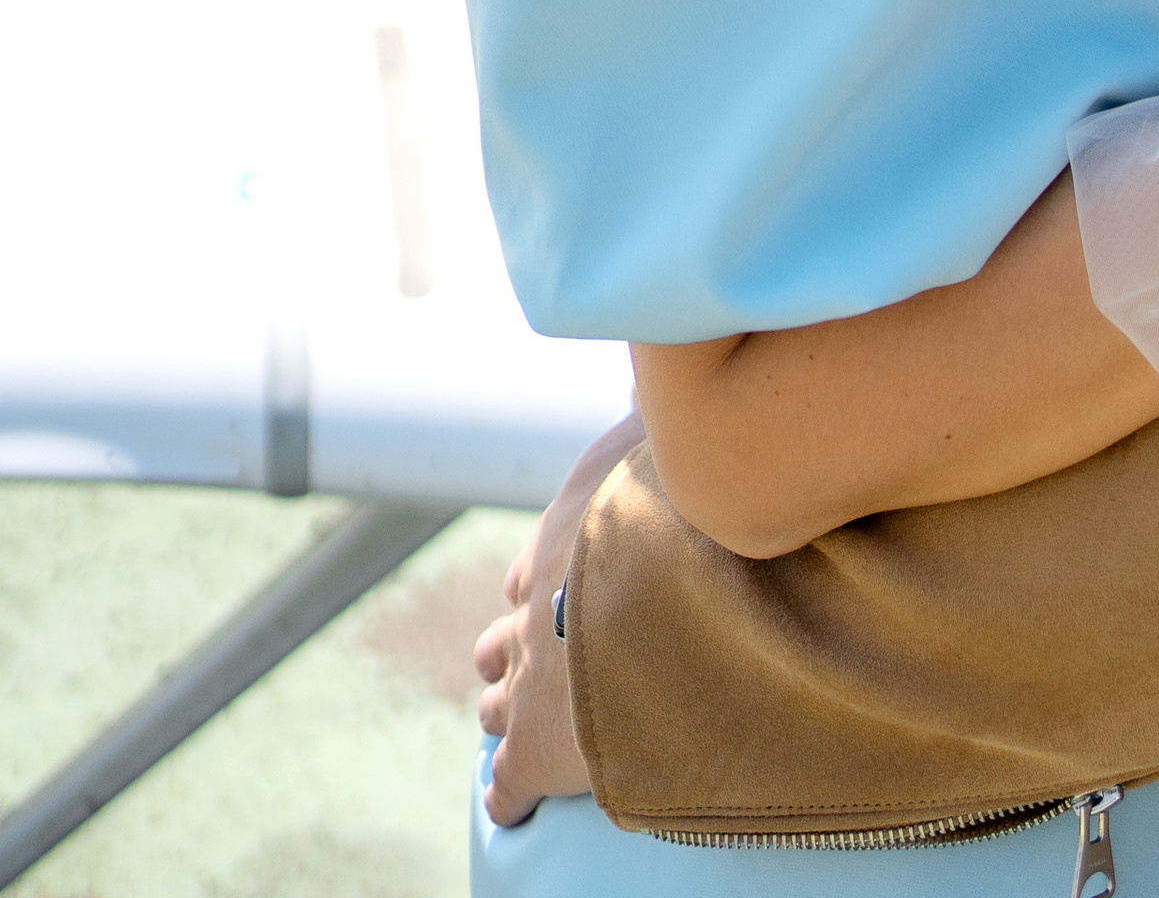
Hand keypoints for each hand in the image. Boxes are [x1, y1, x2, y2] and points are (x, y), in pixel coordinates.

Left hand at [474, 410, 643, 825]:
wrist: (652, 591)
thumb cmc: (662, 512)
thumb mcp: (655, 437)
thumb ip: (652, 405)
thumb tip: (648, 356)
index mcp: (556, 547)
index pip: (528, 570)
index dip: (532, 585)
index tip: (536, 592)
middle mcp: (529, 612)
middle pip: (502, 637)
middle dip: (509, 648)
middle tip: (521, 661)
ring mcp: (526, 683)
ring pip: (496, 702)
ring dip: (505, 707)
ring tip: (511, 716)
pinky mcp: (533, 750)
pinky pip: (507, 783)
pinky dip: (507, 792)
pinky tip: (510, 802)